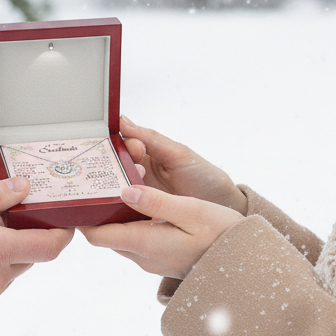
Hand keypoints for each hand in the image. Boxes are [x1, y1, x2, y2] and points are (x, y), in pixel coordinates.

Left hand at [82, 184, 243, 279]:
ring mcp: (152, 259)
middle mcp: (143, 255)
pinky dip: (131, 219)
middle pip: (105, 233)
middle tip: (99, 177)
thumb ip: (155, 202)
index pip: (97, 234)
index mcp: (145, 243)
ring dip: (116, 212)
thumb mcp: (191, 211)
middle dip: (98, 208)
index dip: (83, 215)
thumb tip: (123, 192)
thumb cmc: (222, 236)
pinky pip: (136, 237)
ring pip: (120, 234)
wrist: (246, 266)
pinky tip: (140, 199)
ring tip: (119, 181)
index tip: (77, 192)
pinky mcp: (161, 256)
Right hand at [119, 115, 246, 214]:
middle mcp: (136, 172)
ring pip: (113, 187)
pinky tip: (117, 207)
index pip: (121, 143)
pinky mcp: (137, 214)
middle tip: (136, 172)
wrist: (223, 210)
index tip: (135, 148)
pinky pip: (120, 209)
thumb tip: (124, 121)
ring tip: (132, 190)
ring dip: (117, 187)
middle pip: (112, 166)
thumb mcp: (179, 154)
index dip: (122, 143)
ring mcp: (136, 194)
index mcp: (146, 153)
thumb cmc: (205, 178)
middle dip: (117, 166)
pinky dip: (116, 207)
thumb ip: (152, 138)